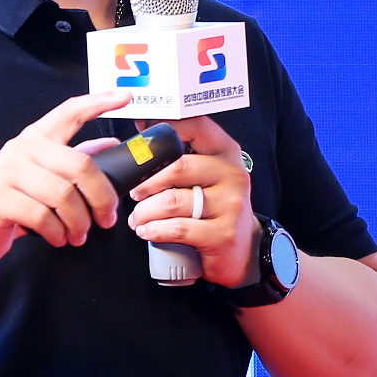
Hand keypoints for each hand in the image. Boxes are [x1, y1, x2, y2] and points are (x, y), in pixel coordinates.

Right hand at [0, 90, 136, 268]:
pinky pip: (43, 216)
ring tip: (79, 235)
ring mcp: (7, 172)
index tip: (124, 97)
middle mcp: (21, 149)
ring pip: (64, 195)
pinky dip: (57, 233)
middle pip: (80, 165)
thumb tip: (111, 147)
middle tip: (106, 218)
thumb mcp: (42, 179)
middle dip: (102, 197)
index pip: (68, 112)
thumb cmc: (8, 203)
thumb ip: (74, 161)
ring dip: (79, 222)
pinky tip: (59, 239)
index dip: (98, 103)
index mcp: (35, 139)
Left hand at [127, 114, 257, 286]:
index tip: (140, 143)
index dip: (162, 130)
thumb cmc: (212, 208)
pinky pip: (177, 228)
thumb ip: (180, 157)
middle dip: (145, 182)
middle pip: (177, 167)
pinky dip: (154, 230)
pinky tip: (147, 231)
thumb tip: (140, 137)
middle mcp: (232, 174)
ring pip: (172, 201)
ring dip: (144, 211)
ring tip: (137, 218)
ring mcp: (231, 205)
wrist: (240, 249)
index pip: (195, 126)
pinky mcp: (223, 234)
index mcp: (225, 152)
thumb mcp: (205, 176)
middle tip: (135, 193)